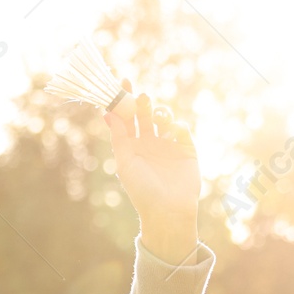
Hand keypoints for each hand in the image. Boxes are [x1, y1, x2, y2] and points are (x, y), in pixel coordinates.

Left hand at [104, 78, 200, 261]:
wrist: (168, 211)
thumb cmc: (142, 190)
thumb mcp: (126, 163)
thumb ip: (119, 137)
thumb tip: (107, 112)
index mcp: (132, 145)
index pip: (126, 117)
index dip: (124, 100)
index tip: (123, 81)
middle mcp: (149, 142)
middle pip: (144, 114)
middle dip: (142, 103)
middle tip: (141, 97)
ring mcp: (168, 144)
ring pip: (164, 118)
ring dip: (160, 112)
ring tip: (156, 116)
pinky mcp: (186, 148)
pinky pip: (181, 129)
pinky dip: (176, 125)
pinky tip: (171, 131)